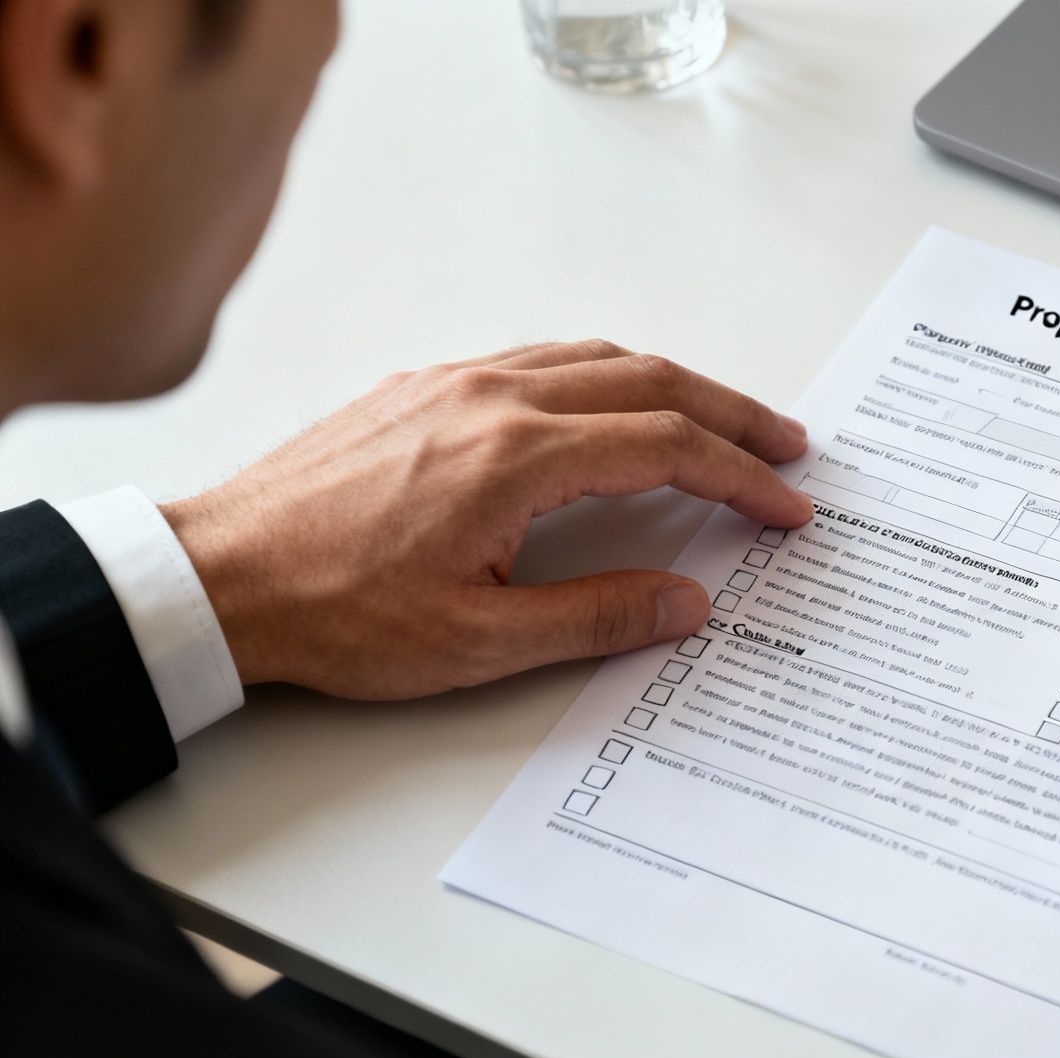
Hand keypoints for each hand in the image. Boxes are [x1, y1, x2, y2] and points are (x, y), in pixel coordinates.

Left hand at [160, 340, 811, 698]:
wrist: (216, 576)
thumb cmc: (332, 612)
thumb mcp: (479, 641)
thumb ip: (597, 617)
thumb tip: (688, 601)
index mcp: (519, 455)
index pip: (668, 448)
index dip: (741, 477)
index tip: (787, 504)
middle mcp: (494, 398)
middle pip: (649, 382)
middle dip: (731, 413)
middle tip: (786, 445)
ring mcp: (456, 382)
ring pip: (596, 357)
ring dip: (673, 384)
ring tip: (720, 419)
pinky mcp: (423, 388)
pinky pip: (541, 358)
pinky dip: (606, 375)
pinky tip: (613, 405)